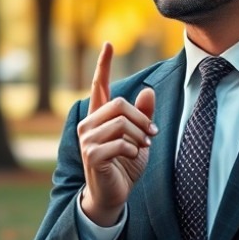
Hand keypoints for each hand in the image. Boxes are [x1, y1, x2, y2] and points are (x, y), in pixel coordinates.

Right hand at [77, 42, 156, 225]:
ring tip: (143, 146)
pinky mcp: (91, 155)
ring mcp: (87, 139)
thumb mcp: (139, 138)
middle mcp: (88, 124)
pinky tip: (131, 157)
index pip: (99, 85)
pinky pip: (120, 143)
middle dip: (141, 119)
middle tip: (151, 134)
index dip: (104, 64)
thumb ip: (142, 116)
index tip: (108, 44)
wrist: (113, 195)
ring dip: (139, 136)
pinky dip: (132, 150)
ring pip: (121, 123)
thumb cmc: (124, 165)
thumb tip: (148, 91)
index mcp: (99, 117)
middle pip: (120, 104)